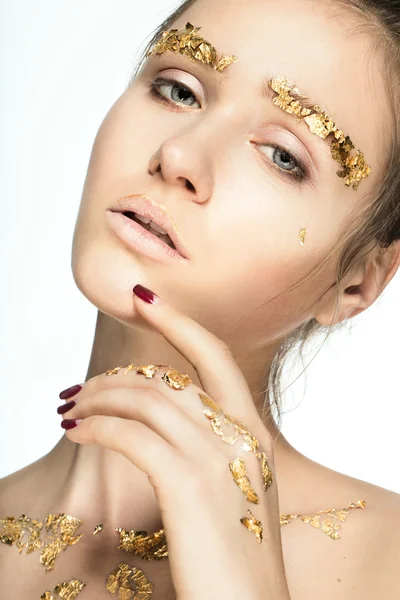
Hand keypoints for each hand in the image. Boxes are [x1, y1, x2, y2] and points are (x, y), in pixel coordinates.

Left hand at [58, 284, 290, 599]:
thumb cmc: (238, 556)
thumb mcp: (235, 489)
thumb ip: (211, 448)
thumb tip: (164, 423)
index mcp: (253, 432)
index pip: (214, 355)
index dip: (177, 321)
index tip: (143, 298)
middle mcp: (239, 433)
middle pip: (167, 378)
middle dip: (116, 375)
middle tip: (80, 389)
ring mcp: (216, 456)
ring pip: (144, 400)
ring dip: (98, 399)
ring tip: (70, 410)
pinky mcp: (187, 484)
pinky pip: (130, 434)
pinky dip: (98, 426)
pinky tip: (77, 431)